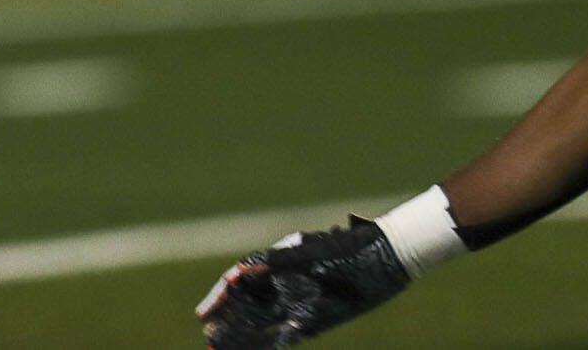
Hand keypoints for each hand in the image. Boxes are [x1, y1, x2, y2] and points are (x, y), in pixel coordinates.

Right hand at [197, 220, 411, 347]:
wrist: (383, 259)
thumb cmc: (347, 248)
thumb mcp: (309, 251)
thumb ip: (276, 260)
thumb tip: (241, 270)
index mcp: (278, 264)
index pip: (240, 281)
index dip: (220, 296)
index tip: (204, 312)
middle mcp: (283, 285)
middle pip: (246, 306)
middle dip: (226, 321)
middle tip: (208, 338)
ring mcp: (297, 303)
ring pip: (260, 324)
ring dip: (241, 337)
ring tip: (218, 349)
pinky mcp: (313, 320)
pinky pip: (283, 337)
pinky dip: (266, 346)